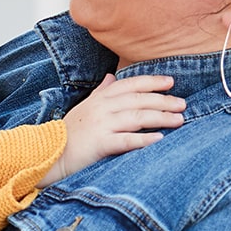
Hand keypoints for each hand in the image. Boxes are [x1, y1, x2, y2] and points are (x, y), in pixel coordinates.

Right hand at [43, 73, 184, 183]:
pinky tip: (159, 139)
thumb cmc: (70, 133)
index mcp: (100, 97)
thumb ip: (101, 92)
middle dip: (163, 101)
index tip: (171, 82)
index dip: (152, 82)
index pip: (130, 84)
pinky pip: (125, 140)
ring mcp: (101, 125)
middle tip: (182, 104)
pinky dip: (143, 140)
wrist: (48, 153)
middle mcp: (102, 108)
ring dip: (160, 118)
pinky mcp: (99, 144)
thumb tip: (112, 77)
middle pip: (138, 100)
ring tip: (178, 120)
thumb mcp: (84, 107)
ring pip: (136, 117)